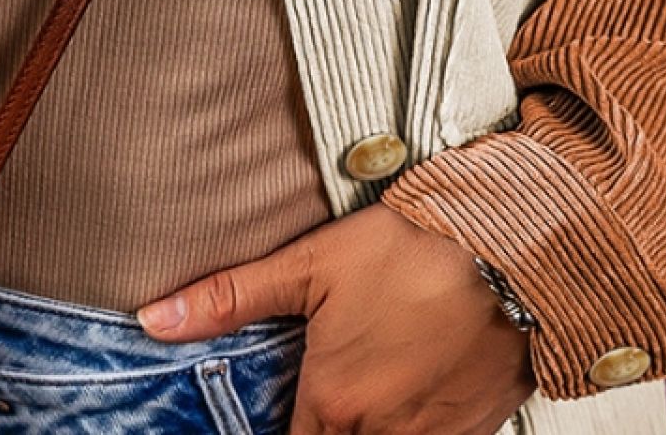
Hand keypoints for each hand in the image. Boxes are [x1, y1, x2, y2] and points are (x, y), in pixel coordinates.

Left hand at [134, 199, 535, 433]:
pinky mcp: (476, 433)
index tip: (277, 410)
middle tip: (325, 389)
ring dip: (366, 429)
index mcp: (334, 404)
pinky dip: (412, 428)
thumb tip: (152, 320)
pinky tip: (407, 390)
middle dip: (323, 427)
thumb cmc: (409, 249)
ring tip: (362, 388)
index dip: (272, 433)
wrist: (513, 249)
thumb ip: (231, 297)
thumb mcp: (312, 262)